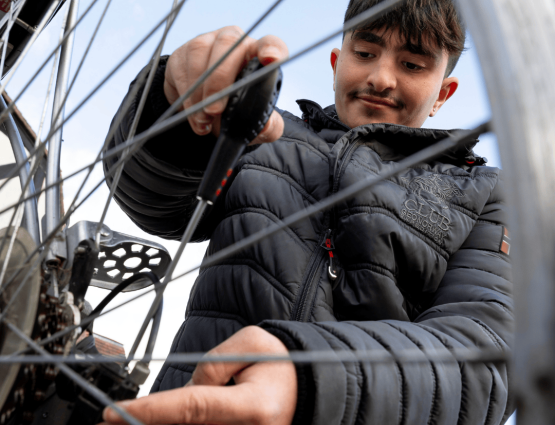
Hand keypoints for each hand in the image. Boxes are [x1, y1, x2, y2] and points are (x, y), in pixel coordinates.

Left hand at [101, 326, 296, 424]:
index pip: (191, 408)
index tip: (114, 413)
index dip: (150, 411)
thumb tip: (185, 391)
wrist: (305, 387)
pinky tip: (152, 421)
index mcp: (252, 408)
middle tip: (108, 424)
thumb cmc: (282, 363)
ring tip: (122, 422)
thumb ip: (211, 365)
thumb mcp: (250, 344)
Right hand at [164, 26, 287, 143]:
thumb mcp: (254, 121)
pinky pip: (183, 68)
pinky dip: (187, 95)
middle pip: (230, 44)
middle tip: (215, 110)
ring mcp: (207, 43)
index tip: (270, 60)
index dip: (271, 48)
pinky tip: (193, 114)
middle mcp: (234, 42)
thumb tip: (267, 125)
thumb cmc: (234, 109)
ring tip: (204, 119)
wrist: (201, 110)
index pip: (270, 43)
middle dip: (221, 78)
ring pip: (201, 53)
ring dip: (200, 91)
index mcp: (257, 55)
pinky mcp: (183, 53)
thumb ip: (268, 126)